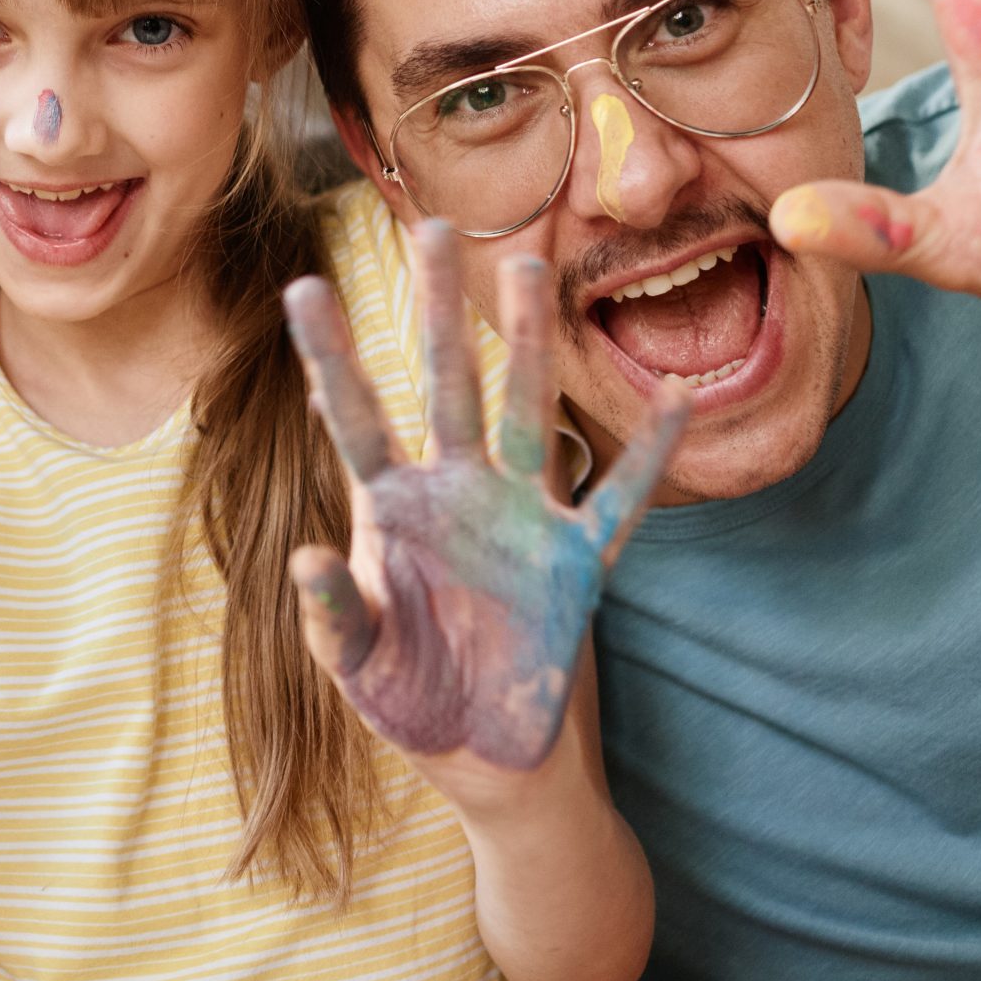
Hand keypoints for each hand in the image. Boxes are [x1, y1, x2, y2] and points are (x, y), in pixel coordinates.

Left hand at [282, 221, 686, 779]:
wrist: (484, 756)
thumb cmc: (407, 697)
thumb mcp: (357, 663)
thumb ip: (333, 613)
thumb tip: (308, 552)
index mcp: (391, 507)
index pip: (355, 416)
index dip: (330, 357)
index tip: (304, 288)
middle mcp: (457, 491)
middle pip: (447, 380)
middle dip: (440, 307)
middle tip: (434, 225)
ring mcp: (521, 517)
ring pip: (528, 411)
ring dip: (529, 344)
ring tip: (529, 267)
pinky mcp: (578, 560)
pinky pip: (620, 498)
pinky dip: (648, 455)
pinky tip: (676, 398)